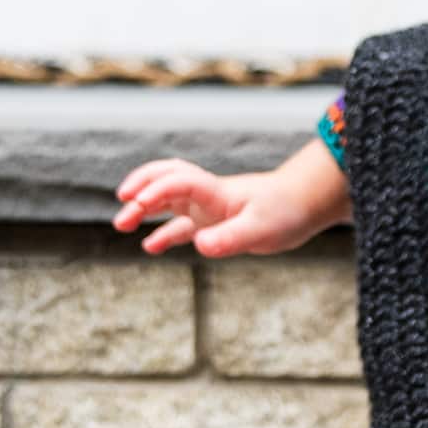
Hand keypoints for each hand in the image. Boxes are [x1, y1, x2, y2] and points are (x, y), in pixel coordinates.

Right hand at [111, 158, 310, 256]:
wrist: (305, 204)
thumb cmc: (286, 211)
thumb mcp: (261, 228)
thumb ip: (231, 237)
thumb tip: (200, 244)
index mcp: (215, 191)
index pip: (176, 182)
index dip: (153, 190)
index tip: (136, 204)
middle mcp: (207, 195)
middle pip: (164, 181)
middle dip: (139, 189)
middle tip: (123, 206)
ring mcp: (209, 208)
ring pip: (168, 202)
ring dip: (144, 209)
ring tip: (122, 225)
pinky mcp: (215, 223)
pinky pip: (183, 225)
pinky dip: (165, 233)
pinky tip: (150, 246)